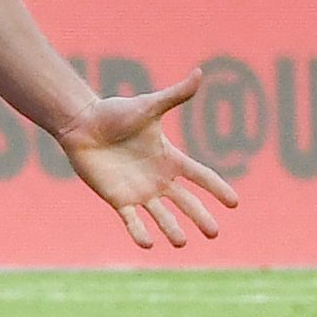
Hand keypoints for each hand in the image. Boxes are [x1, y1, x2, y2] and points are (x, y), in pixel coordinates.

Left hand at [54, 69, 239, 248]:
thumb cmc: (115, 113)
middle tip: (214, 233)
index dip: (217, 188)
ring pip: (161, 215)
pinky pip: (131, 220)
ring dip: (171, 229)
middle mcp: (158, 179)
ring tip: (181, 242)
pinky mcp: (117, 199)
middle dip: (200, 217)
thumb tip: (199, 72)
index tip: (235, 203)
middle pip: (186, 202)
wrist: (82, 124)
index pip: (200, 176)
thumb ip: (175, 95)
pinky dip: (139, 232)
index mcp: (170, 158)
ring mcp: (139, 191)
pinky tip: (147, 244)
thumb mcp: (149, 106)